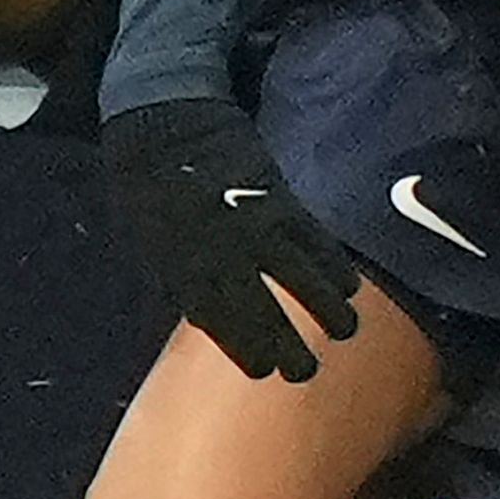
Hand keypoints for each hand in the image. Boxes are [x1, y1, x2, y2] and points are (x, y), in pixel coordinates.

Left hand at [97, 96, 362, 380]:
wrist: (166, 124)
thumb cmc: (149, 191)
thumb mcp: (148, 244)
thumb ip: (179, 283)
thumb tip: (211, 321)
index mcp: (182, 266)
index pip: (217, 318)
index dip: (243, 347)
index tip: (265, 372)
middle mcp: (221, 249)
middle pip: (259, 303)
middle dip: (284, 340)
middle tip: (306, 374)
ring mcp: (253, 221)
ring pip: (295, 269)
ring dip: (323, 303)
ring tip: (346, 330)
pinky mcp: (277, 194)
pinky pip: (311, 233)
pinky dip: (332, 259)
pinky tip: (350, 284)